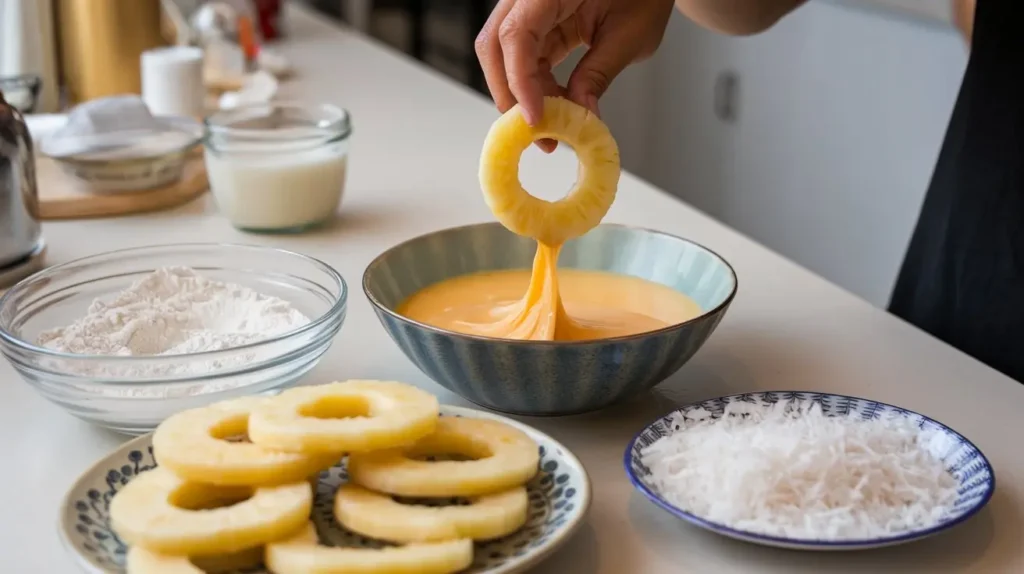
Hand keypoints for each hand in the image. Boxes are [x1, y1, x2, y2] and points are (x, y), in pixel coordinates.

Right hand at [475, 0, 675, 150]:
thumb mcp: (629, 35)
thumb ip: (598, 74)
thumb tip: (578, 114)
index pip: (517, 35)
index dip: (520, 81)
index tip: (535, 117)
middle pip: (495, 45)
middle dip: (509, 93)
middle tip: (534, 131)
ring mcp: (531, 6)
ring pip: (504, 54)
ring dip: (522, 92)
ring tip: (550, 123)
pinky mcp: (538, 20)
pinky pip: (524, 55)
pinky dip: (535, 84)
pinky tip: (555, 103)